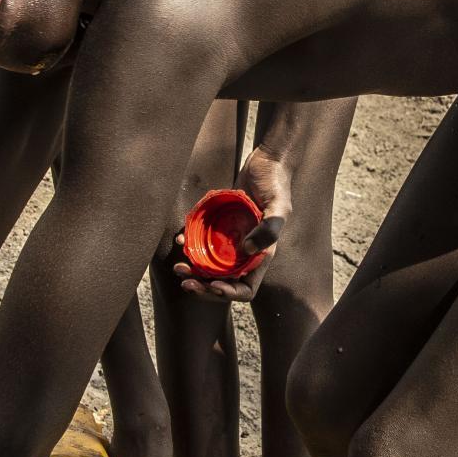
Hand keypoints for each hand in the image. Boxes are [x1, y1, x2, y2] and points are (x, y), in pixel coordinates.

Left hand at [173, 149, 289, 302]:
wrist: (266, 163)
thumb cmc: (276, 184)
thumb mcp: (279, 206)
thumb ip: (269, 228)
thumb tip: (247, 250)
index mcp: (261, 256)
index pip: (245, 289)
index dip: (229, 293)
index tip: (213, 286)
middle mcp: (245, 253)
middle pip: (223, 283)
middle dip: (204, 287)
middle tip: (186, 282)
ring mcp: (231, 241)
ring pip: (209, 267)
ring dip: (194, 272)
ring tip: (178, 267)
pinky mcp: (221, 227)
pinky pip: (203, 243)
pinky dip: (190, 245)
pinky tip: (180, 239)